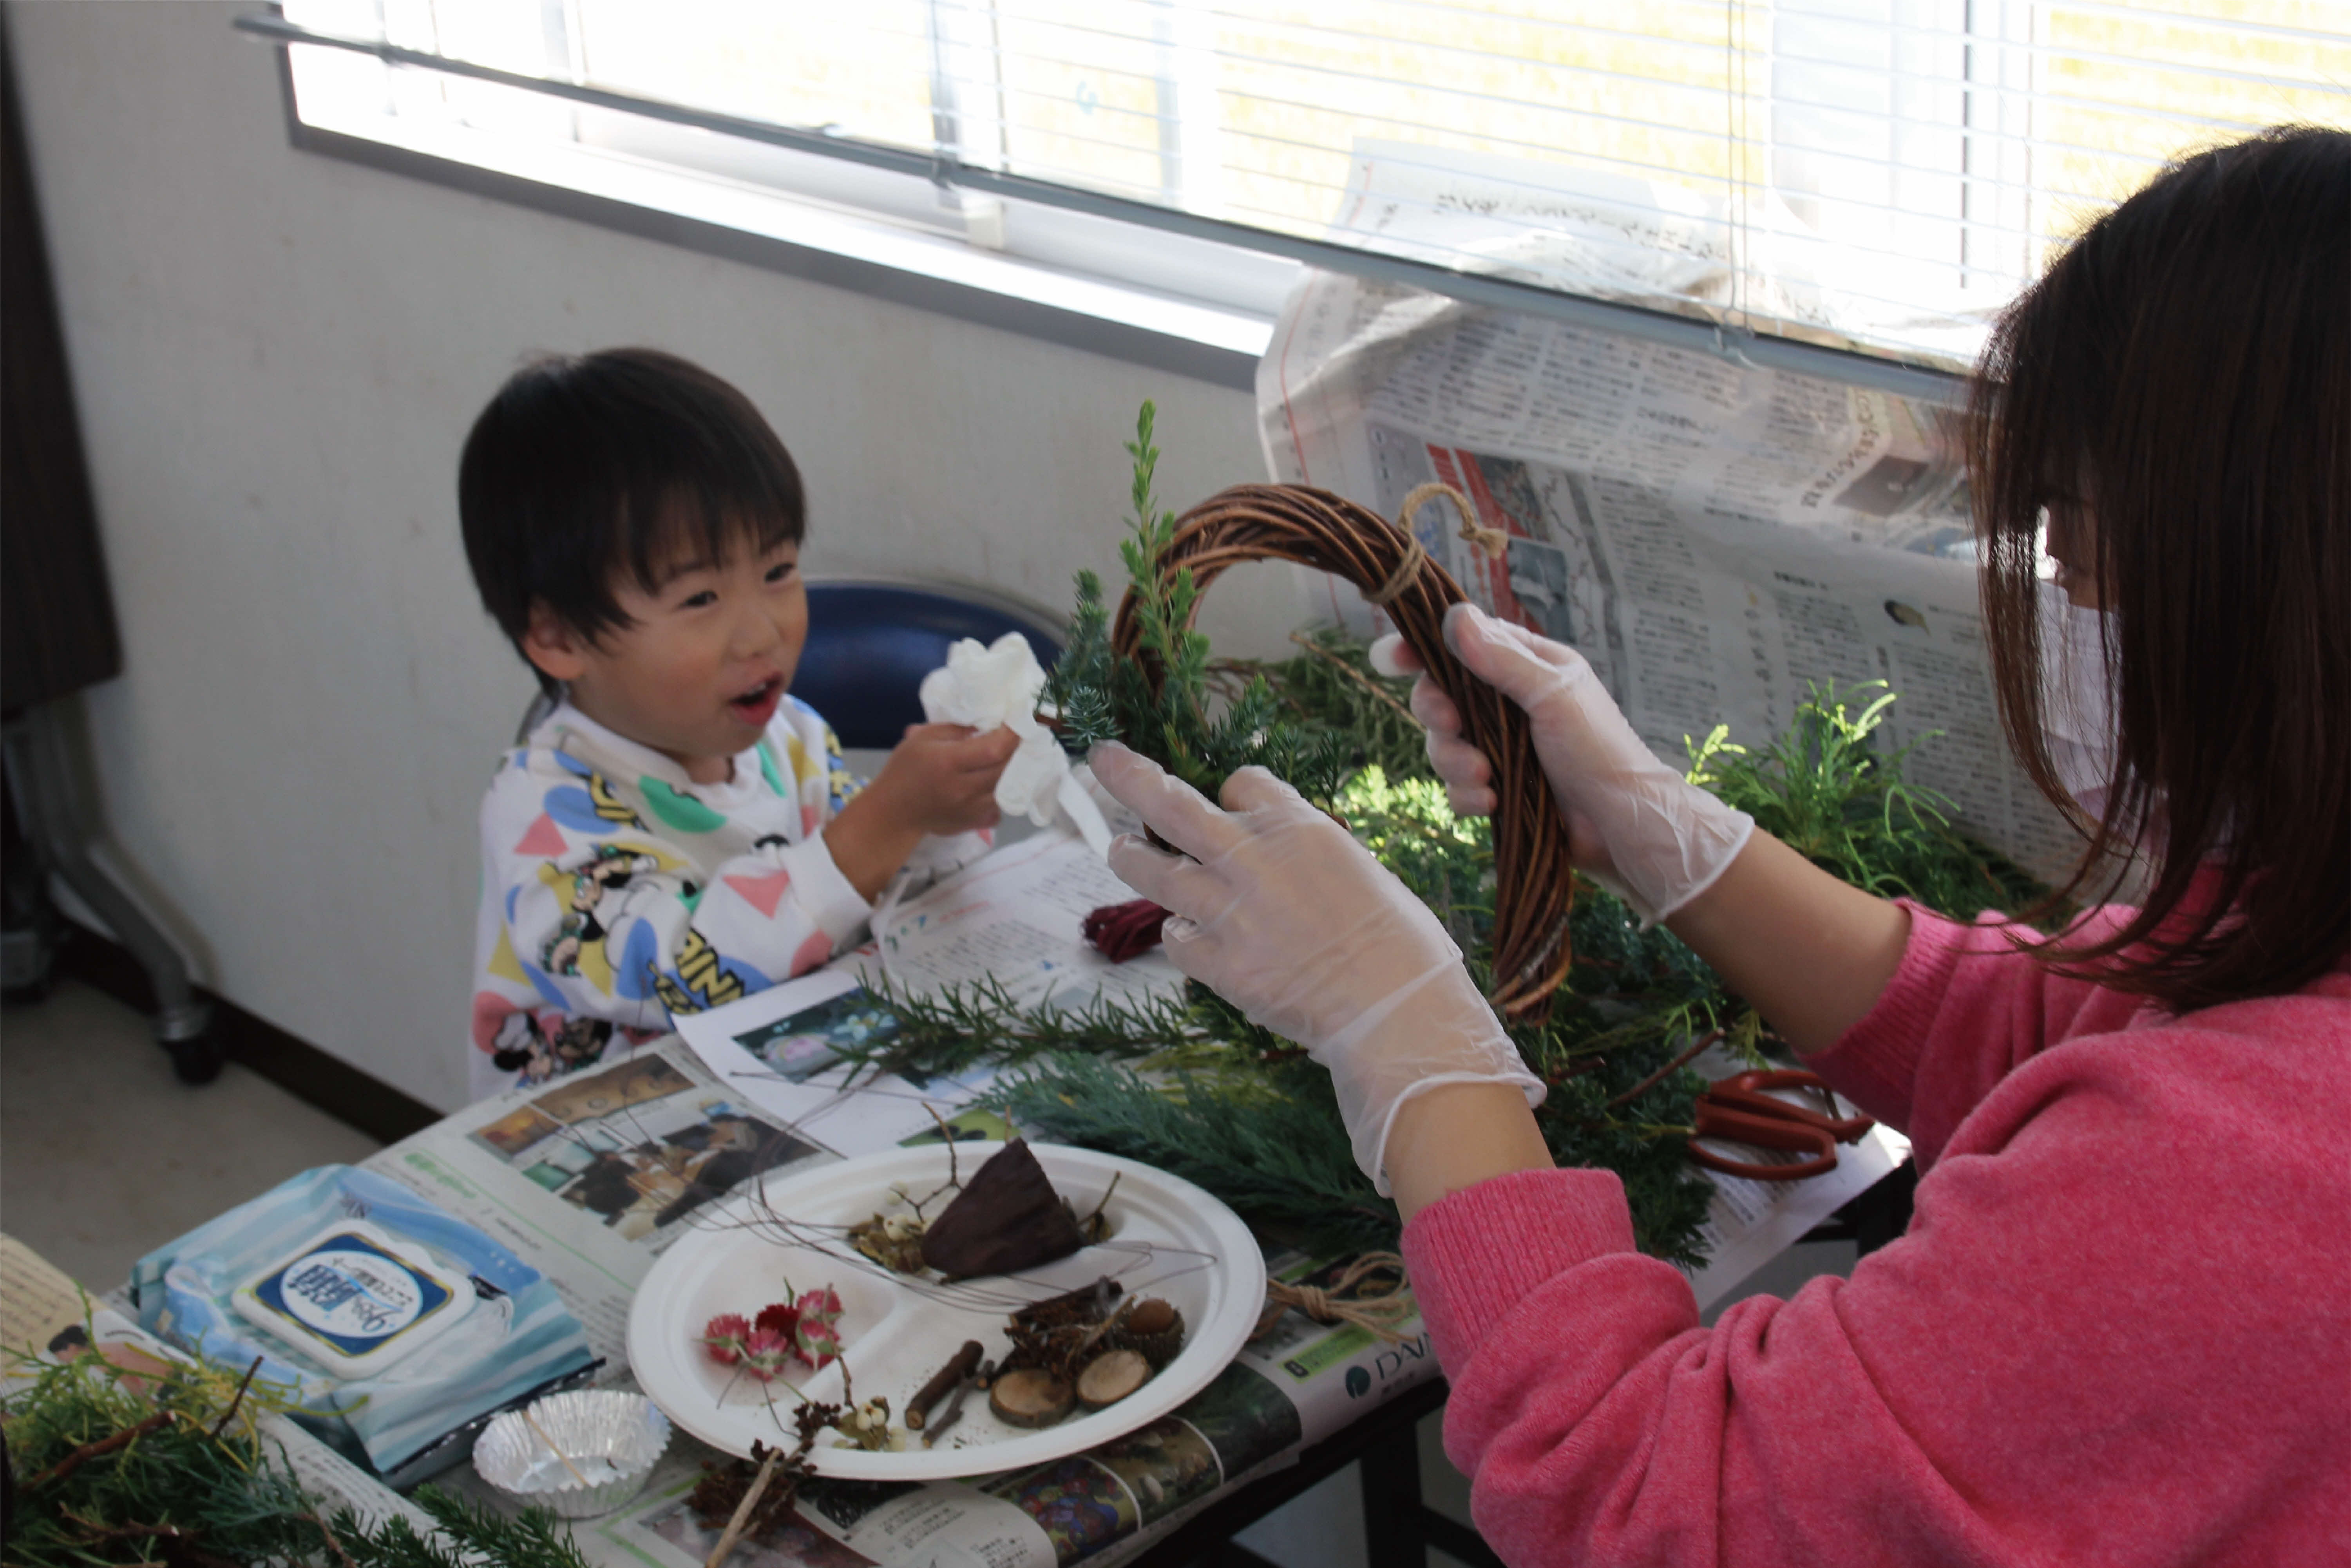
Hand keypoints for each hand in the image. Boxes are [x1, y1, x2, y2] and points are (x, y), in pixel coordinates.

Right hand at [870, 723, 1020, 835]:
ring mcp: (971, 809)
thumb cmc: (905, 769)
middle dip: (1016, 752)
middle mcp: (963, 788)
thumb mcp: (922, 738)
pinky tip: (993, 786)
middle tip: (1017, 739)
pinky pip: (1000, 809)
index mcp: (949, 762)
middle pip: (1006, 769)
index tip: (1017, 723)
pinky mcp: (974, 823)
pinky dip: (1001, 797)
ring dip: (1012, 774)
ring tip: (1009, 761)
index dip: (1011, 735)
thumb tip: (987, 725)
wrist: (894, 812)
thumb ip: (955, 729)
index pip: (994, 749)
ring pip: (1008, 790)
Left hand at [1089, 742, 1543, 1194]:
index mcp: (1297, 826)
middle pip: (1170, 801)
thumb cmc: (1397, 942)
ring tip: (1120, 847)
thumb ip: (1304, 852)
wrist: (1396, 1010)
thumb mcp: (1359, 869)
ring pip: (1148, 866)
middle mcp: (1251, 857)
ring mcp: (1226, 910)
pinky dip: (1179, 932)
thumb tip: (1274, 852)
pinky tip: (1194, 936)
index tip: (1232, 804)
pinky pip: (1173, 935)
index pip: (1241, 780)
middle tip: (1103, 757)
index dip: (1233, 792)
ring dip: (1128, 852)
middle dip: (1129, 774)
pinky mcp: (1215, 963)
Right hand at [1373, 604, 1751, 924]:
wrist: (1619, 823)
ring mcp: (1500, 746)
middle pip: (1441, 695)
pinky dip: (1467, 795)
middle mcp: (1507, 702)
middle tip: (1451, 724)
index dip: (1422, 649)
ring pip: (1444, 744)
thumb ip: (1502, 659)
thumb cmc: (1600, 747)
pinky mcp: (1497, 787)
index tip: (1391, 659)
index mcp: (1525, 665)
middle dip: (1437, 713)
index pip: (1463, 644)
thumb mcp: (1552, 692)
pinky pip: (1457, 787)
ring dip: (1455, 761)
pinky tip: (1491, 803)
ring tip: (1487, 778)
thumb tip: (1455, 618)